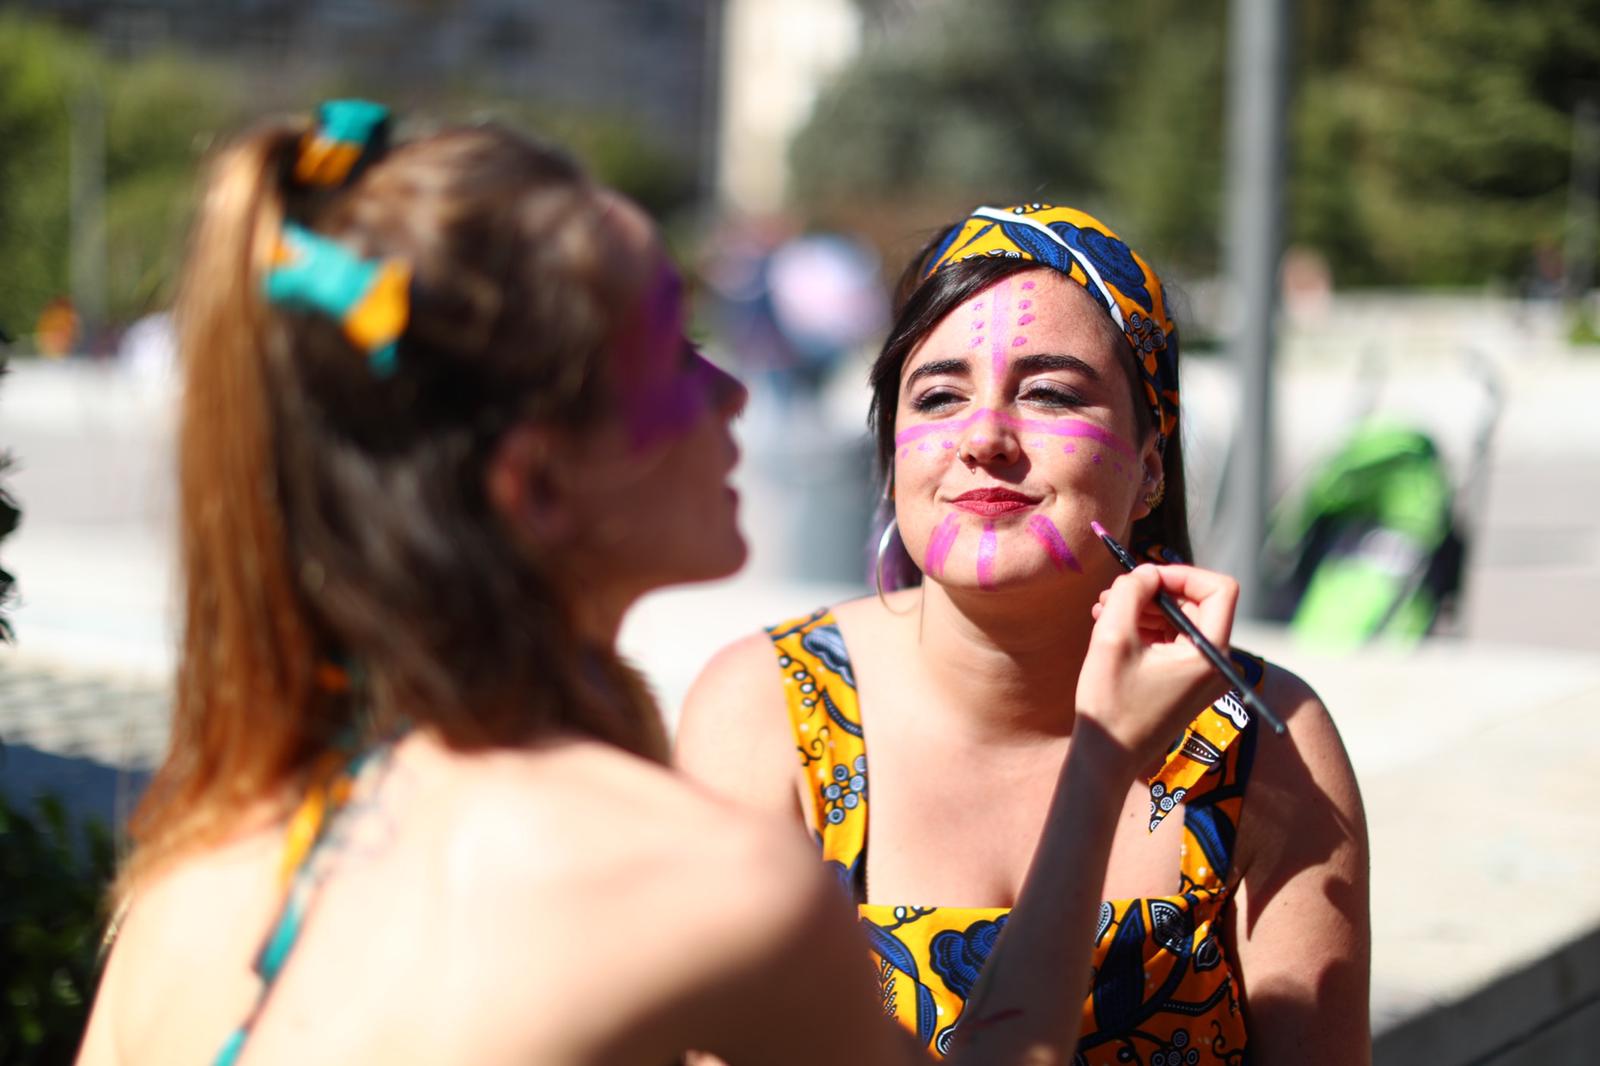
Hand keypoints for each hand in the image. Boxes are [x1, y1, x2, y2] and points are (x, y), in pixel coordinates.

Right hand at [1077, 564, 1238, 770]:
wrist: (1107, 759)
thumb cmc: (1110, 702)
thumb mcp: (1112, 637)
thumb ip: (1130, 592)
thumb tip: (1146, 571)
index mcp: (1211, 654)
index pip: (1219, 589)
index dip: (1182, 573)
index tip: (1144, 577)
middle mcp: (1217, 665)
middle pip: (1197, 604)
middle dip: (1155, 591)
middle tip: (1113, 592)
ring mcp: (1204, 676)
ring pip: (1181, 621)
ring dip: (1145, 609)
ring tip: (1103, 609)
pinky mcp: (1189, 684)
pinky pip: (1174, 642)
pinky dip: (1147, 629)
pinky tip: (1112, 627)